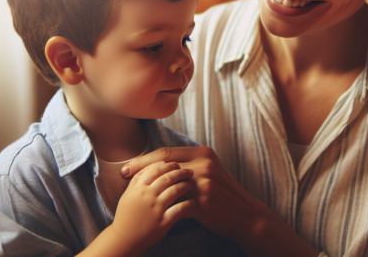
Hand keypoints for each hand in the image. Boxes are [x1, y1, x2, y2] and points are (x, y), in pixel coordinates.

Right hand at [109, 161, 194, 252]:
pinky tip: (192, 202)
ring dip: (185, 185)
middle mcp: (147, 196)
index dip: (168, 165)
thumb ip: (137, 180)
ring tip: (191, 185)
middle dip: (181, 172)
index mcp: (138, 188)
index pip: (155, 169)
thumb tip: (148, 166)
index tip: (176, 164)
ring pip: (175, 191)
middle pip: (168, 178)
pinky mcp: (163, 221)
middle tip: (189, 172)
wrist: (124, 239)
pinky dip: (188, 204)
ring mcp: (156, 209)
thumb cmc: (126, 216)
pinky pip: (179, 210)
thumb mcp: (127, 195)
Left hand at [122, 147, 318, 256]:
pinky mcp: (203, 203)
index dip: (144, 159)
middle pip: (163, 166)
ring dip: (147, 190)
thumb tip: (163, 162)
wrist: (245, 214)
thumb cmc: (224, 193)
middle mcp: (204, 166)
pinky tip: (150, 211)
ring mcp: (204, 184)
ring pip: (166, 185)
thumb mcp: (211, 170)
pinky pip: (175, 204)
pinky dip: (161, 207)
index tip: (128, 166)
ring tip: (132, 195)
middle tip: (123, 177)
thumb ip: (191, 164)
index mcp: (204, 153)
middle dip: (140, 171)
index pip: (167, 153)